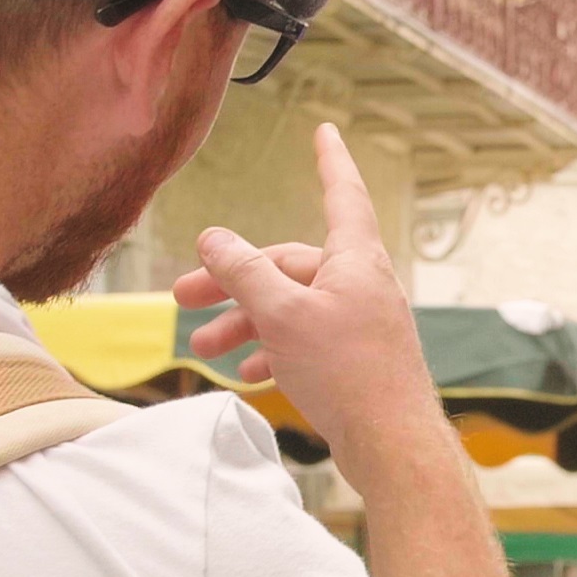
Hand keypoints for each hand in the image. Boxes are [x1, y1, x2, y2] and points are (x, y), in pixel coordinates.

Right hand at [174, 123, 442, 485]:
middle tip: (182, 300)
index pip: (341, 193)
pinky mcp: (356, 361)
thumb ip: (244, 272)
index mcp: (354, 260)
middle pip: (289, 265)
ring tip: (204, 349)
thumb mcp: (282, 315)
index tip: (326, 131)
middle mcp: (361, 285)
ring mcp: (361, 323)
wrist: (393, 445)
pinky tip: (247, 373)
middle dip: (234, 281)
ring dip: (246, 323)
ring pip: (292, 308)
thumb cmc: (347, 374)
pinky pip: (307, 341)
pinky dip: (274, 350)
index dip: (330, 161)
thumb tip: (214, 237)